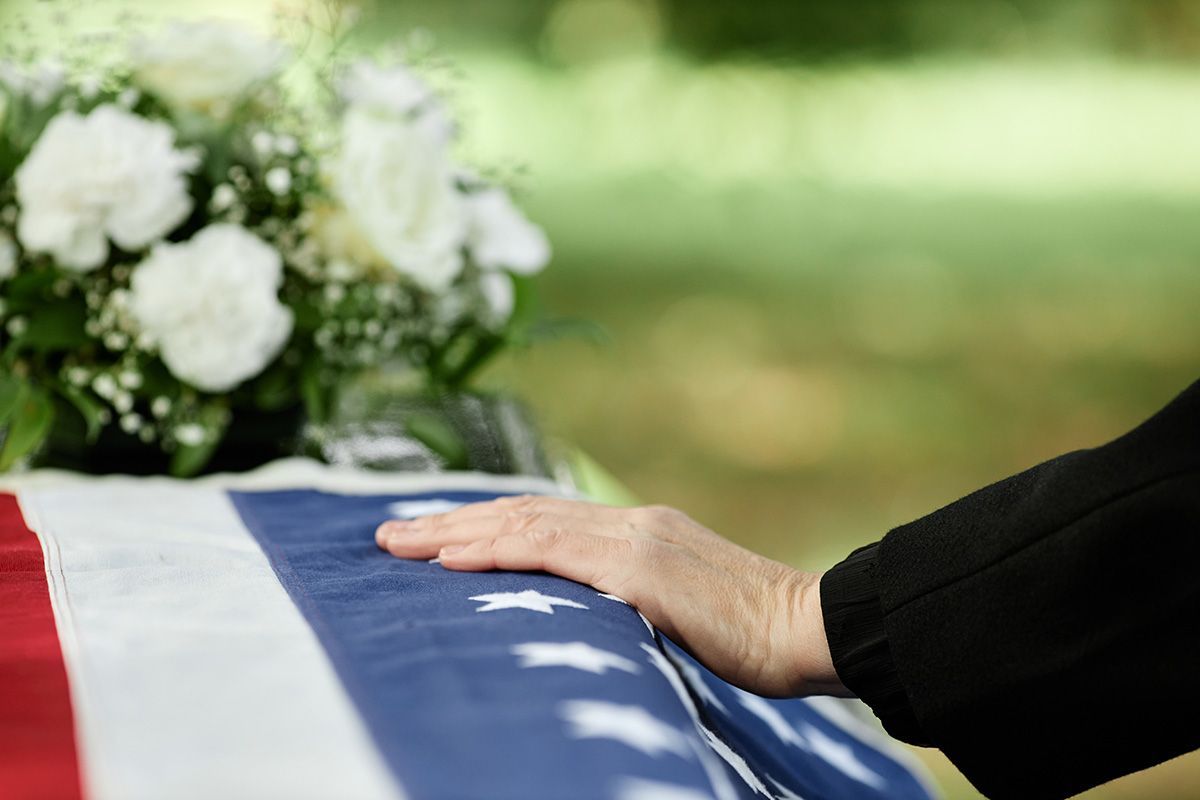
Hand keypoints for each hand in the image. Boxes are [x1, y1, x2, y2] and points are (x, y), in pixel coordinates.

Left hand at [376, 496, 846, 697]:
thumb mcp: (678, 610)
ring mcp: (634, 539)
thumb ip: (630, 601)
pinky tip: (451, 558)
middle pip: (520, 512)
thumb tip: (583, 618)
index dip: (482, 525)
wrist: (809, 627)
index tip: (432, 537)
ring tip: (398, 543)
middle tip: (389, 533)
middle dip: (450, 522)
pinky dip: (497, 551)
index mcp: (637, 532)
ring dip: (455, 532)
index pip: (542, 520)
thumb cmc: (752, 634)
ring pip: (525, 525)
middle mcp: (629, 523)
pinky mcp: (641, 569)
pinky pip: (552, 553)